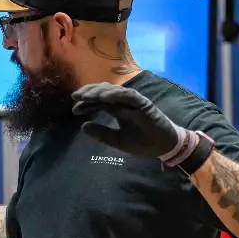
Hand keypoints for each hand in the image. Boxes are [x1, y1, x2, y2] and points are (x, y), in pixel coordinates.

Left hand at [71, 83, 187, 161]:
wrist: (163, 147)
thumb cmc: (142, 142)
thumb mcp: (117, 140)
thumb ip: (101, 134)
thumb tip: (83, 127)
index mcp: (117, 109)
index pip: (98, 102)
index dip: (86, 104)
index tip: (75, 110)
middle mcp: (123, 103)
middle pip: (103, 92)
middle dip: (88, 93)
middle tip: (75, 97)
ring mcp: (133, 101)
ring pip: (113, 91)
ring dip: (99, 91)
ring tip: (85, 96)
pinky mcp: (143, 103)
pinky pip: (128, 95)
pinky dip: (115, 94)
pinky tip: (103, 97)